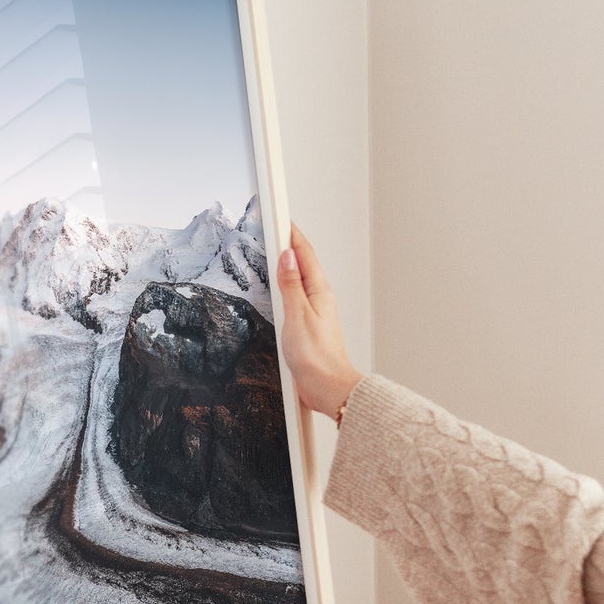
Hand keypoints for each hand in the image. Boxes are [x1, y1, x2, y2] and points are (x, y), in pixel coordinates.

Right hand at [276, 224, 362, 416]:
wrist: (327, 387)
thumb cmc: (316, 357)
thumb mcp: (297, 316)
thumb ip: (290, 285)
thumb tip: (286, 256)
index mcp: (318, 291)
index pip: (303, 253)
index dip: (291, 233)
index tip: (280, 216)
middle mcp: (319, 298)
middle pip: (303, 263)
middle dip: (289, 243)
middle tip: (275, 226)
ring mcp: (315, 311)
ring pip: (300, 279)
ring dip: (288, 264)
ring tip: (275, 250)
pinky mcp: (309, 325)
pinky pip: (297, 296)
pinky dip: (287, 285)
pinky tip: (280, 289)